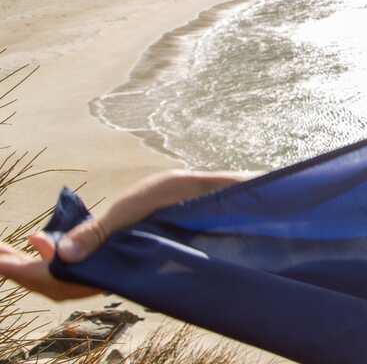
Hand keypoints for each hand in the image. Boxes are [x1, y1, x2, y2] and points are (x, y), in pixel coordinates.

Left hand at [0, 169, 251, 300]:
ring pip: (71, 279)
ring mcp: (124, 263)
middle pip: (60, 284)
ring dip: (38, 267)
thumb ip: (103, 228)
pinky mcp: (129, 255)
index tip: (0, 258)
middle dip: (23, 271)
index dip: (27, 272)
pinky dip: (59, 259)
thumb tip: (59, 254)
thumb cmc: (195, 195)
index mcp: (123, 258)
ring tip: (13, 252)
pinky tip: (47, 243)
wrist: (230, 199)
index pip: (63, 278)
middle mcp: (120, 267)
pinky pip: (85, 268)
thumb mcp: (146, 200)